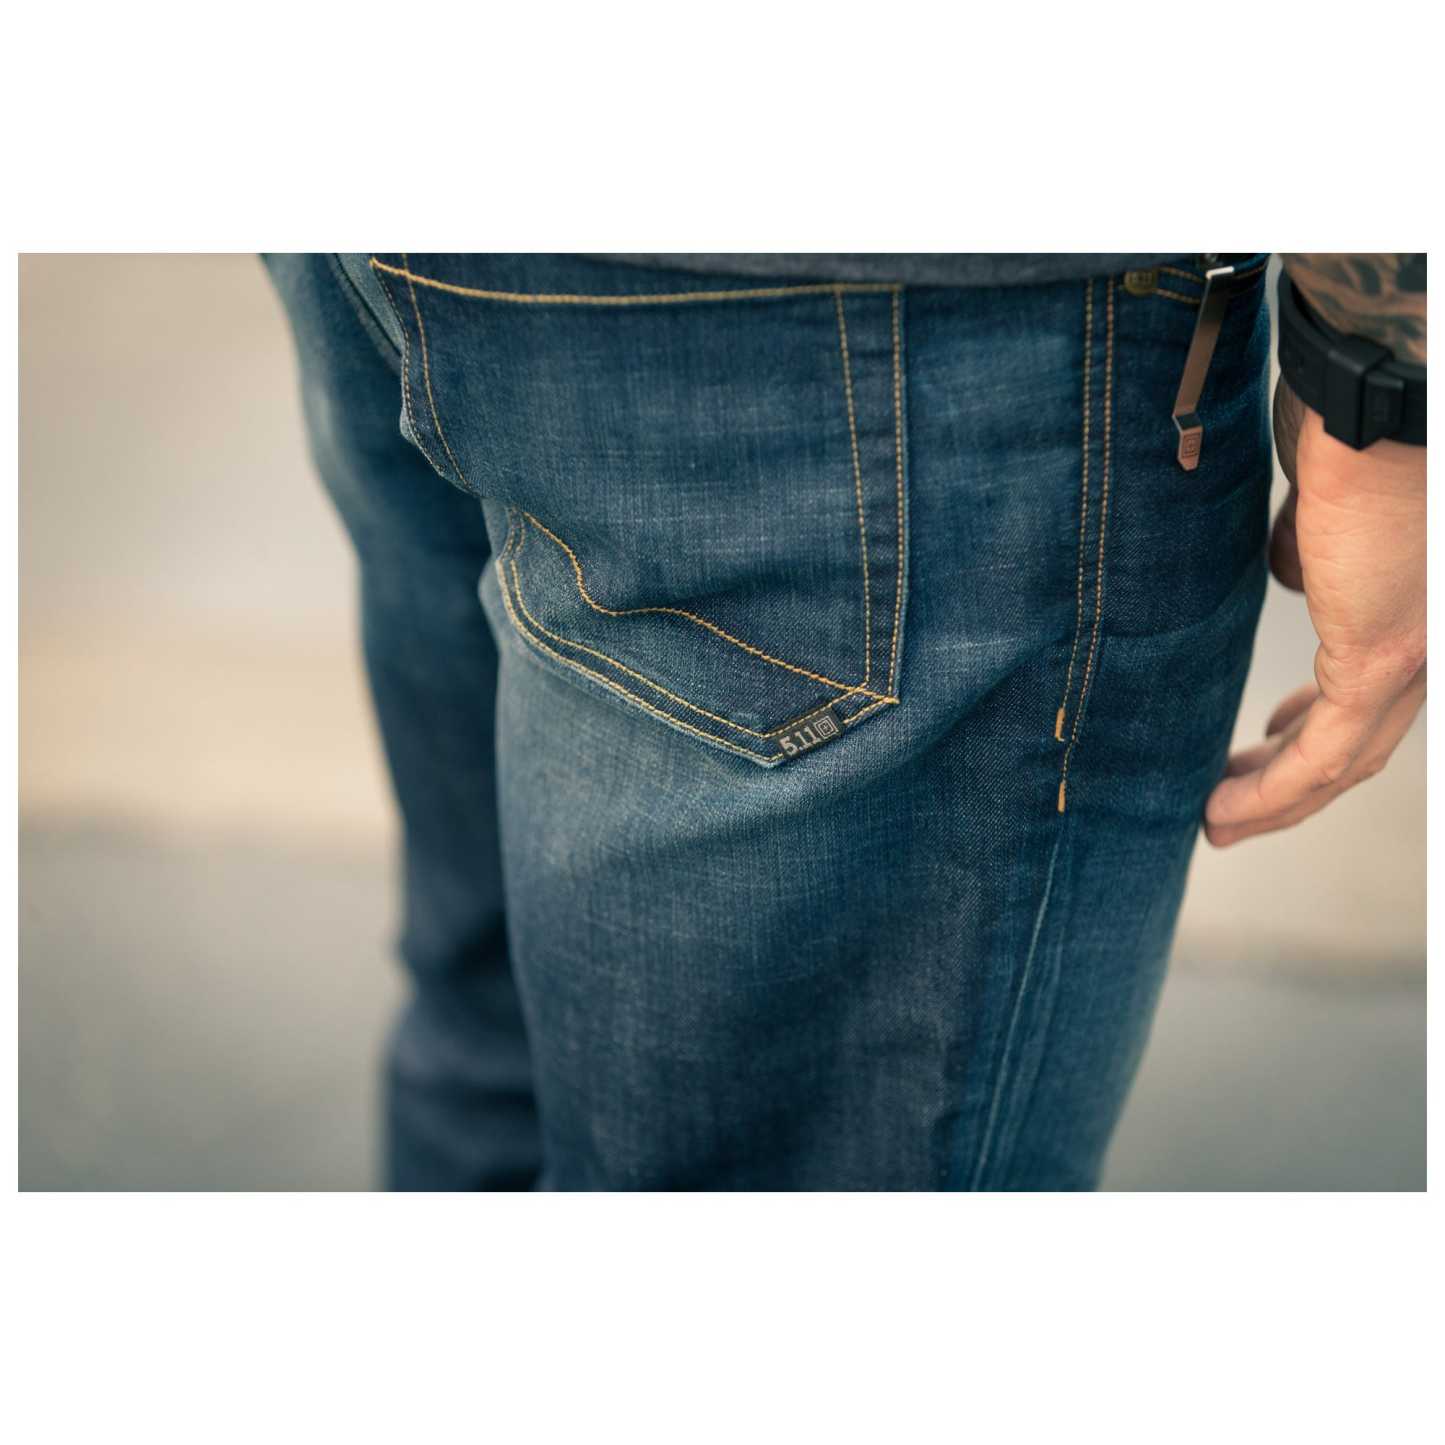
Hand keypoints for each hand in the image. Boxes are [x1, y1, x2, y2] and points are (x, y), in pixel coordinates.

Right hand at [1203, 377, 1425, 846]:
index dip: (1315, 719)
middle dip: (1296, 776)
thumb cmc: (1352, 425)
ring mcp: (1414, 651)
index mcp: (1412, 602)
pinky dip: (1273, 793)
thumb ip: (1314, 548)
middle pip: (1364, 736)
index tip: (1269, 730)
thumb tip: (1299, 575)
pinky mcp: (1382, 657)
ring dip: (1276, 800)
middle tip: (1239, 795)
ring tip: (1218, 821)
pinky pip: (1324, 754)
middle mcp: (1428, 638)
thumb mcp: (1324, 500)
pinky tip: (1224, 808)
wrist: (1379, 396)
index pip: (1370, 686)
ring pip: (1346, 760)